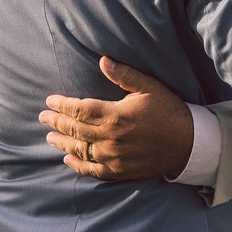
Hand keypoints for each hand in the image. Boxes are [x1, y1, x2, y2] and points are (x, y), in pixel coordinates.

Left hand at [38, 56, 194, 180]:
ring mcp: (114, 156)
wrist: (189, 142)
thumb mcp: (149, 86)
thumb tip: (102, 60)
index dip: (61, 105)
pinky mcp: (120, 170)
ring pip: (80, 150)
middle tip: (42, 117)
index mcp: (115, 114)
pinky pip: (93, 170)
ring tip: (49, 136)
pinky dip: (78, 165)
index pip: (79, 109)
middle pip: (75, 129)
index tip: (49, 101)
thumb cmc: (168, 110)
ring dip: (62, 142)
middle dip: (56, 122)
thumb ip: (123, 74)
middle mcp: (111, 137)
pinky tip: (68, 160)